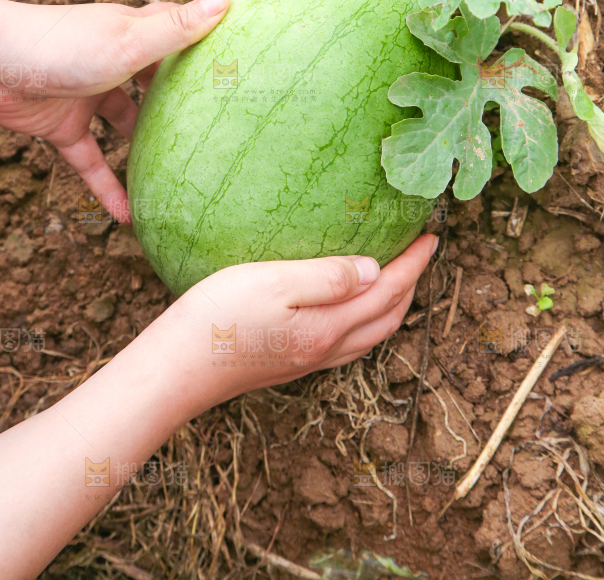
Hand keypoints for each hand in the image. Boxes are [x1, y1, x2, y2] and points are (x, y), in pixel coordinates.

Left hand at [0, 0, 228, 219]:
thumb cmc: (60, 44)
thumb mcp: (129, 42)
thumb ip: (177, 29)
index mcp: (133, 34)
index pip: (177, 32)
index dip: (206, 42)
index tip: (240, 60)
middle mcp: (114, 63)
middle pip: (155, 83)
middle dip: (182, 102)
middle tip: (219, 127)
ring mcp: (88, 96)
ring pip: (126, 124)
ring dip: (147, 147)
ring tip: (182, 173)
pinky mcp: (63, 127)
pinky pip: (92, 161)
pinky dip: (107, 186)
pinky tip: (127, 216)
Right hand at [0, 238, 437, 579]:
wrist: (175, 372)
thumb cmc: (216, 320)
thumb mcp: (271, 284)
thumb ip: (326, 277)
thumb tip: (375, 269)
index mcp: (327, 327)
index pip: (388, 291)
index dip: (415, 264)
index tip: (433, 235)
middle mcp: (324, 348)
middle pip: (387, 318)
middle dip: (411, 285)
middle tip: (419, 252)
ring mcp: (306, 360)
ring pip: (368, 334)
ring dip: (390, 305)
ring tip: (393, 275)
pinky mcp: (286, 362)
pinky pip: (344, 339)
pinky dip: (362, 318)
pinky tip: (343, 303)